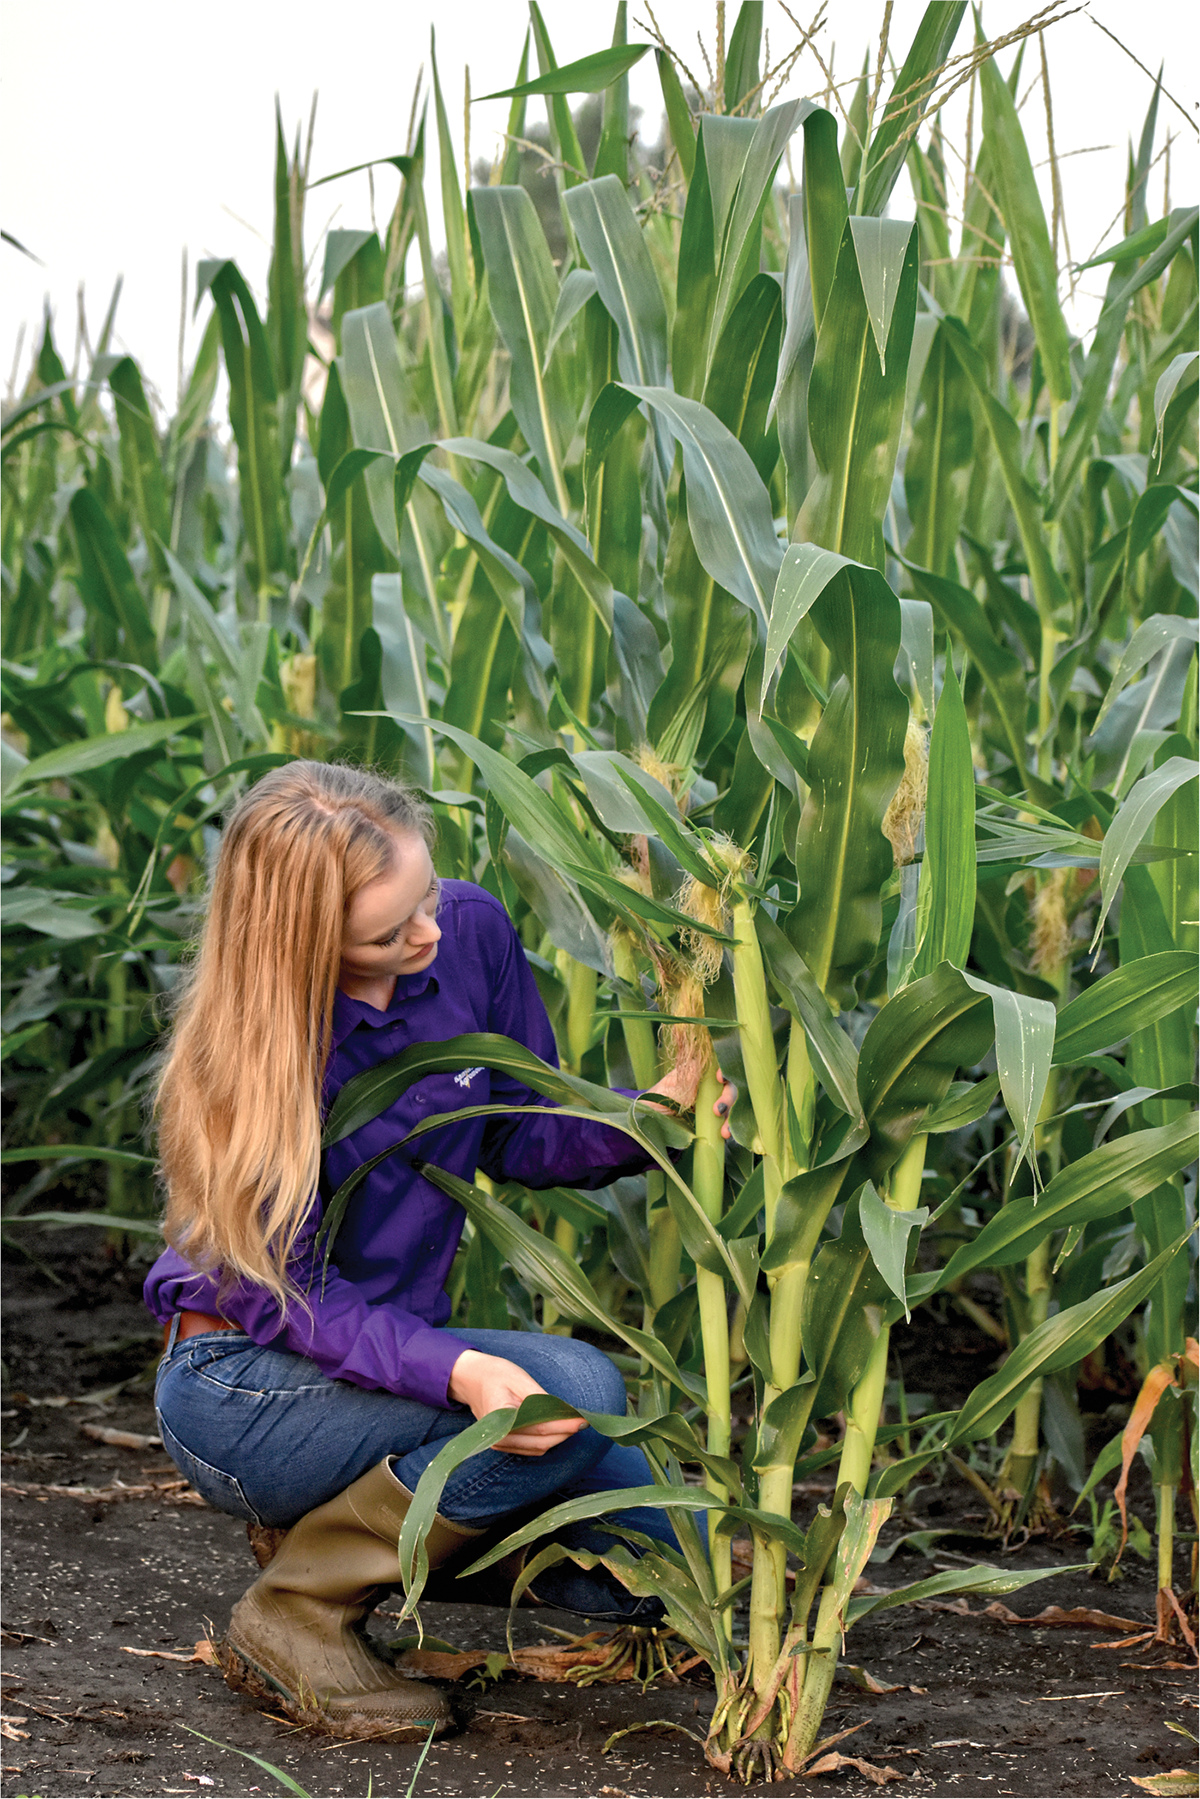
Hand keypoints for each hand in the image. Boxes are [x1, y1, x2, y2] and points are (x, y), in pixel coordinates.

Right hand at [446, 1349, 586, 1456]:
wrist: (472, 1380)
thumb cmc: (497, 1375)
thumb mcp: (520, 1380)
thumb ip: (541, 1399)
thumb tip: (566, 1413)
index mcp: (499, 1418)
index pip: (539, 1426)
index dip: (563, 1425)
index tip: (582, 1420)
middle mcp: (498, 1437)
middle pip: (540, 1441)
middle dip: (564, 1432)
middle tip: (583, 1421)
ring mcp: (500, 1444)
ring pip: (538, 1448)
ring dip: (558, 1438)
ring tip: (573, 1422)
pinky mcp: (504, 1445)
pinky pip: (532, 1448)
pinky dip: (547, 1440)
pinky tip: (558, 1428)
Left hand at [644, 1065, 736, 1140]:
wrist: (647, 1126)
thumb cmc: (654, 1103)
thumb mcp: (667, 1091)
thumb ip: (686, 1080)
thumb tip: (702, 1065)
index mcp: (694, 1072)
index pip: (716, 1066)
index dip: (723, 1070)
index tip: (720, 1078)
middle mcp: (705, 1085)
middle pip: (727, 1086)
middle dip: (728, 1097)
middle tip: (718, 1110)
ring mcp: (709, 1103)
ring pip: (729, 1104)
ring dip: (730, 1115)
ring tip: (725, 1131)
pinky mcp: (711, 1119)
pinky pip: (724, 1120)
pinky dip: (728, 1126)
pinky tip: (725, 1134)